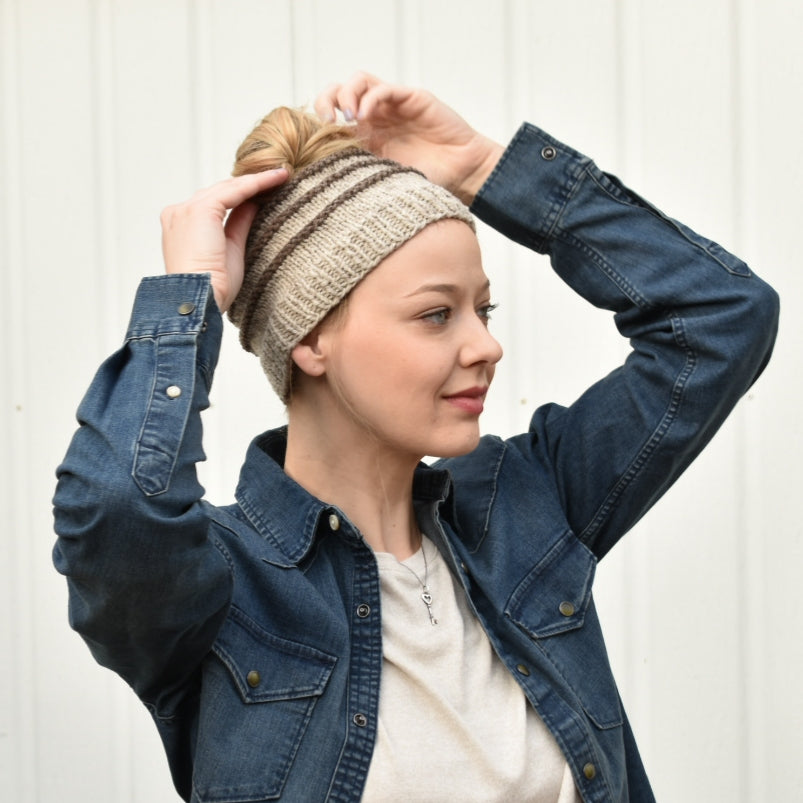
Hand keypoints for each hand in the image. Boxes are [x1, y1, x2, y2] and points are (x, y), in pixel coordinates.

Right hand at [160, 168, 287, 311]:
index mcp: (182, 226)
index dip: (241, 195)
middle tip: (277, 177)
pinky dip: (256, 183)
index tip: (266, 191)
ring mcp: (186, 209)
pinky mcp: (199, 210)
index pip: (215, 203)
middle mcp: (180, 213)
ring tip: (281, 175)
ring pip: (227, 188)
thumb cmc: (213, 288)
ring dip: (256, 180)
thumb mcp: (231, 250)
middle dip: (249, 185)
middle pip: (219, 192)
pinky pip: (233, 190)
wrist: (198, 300)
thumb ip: (238, 224)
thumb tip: (253, 204)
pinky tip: (276, 178)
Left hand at [315, 72, 503, 204]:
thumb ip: (360, 171)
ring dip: (345, 94)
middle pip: (339, 91)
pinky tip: (365, 116)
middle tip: (326, 121)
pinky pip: (383, 88)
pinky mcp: (411, 97)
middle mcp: (377, 118)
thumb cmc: (429, 182)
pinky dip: (368, 98)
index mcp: (367, 137)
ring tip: (347, 116)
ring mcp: (393, 106)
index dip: (319, 122)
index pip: (333, 116)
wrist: (463, 174)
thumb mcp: (384, 180)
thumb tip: (322, 179)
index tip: (316, 140)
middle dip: (325, 100)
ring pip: (358, 81)